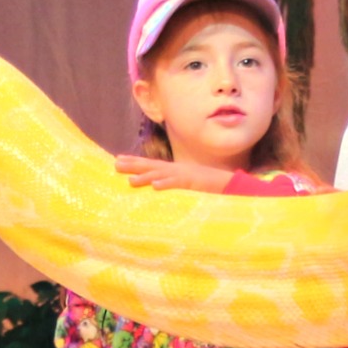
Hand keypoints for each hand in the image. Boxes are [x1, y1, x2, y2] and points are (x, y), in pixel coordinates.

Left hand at [114, 154, 236, 193]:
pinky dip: (167, 184)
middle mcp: (177, 170)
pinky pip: (179, 184)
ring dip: (146, 177)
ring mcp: (185, 175)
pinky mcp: (194, 183)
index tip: (118, 160)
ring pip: (162, 175)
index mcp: (175, 170)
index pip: (152, 165)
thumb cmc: (209, 187)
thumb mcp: (187, 185)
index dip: (136, 162)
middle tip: (116, 164)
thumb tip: (158, 188)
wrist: (231, 184)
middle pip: (152, 166)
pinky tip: (155, 186)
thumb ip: (174, 184)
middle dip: (134, 165)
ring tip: (130, 180)